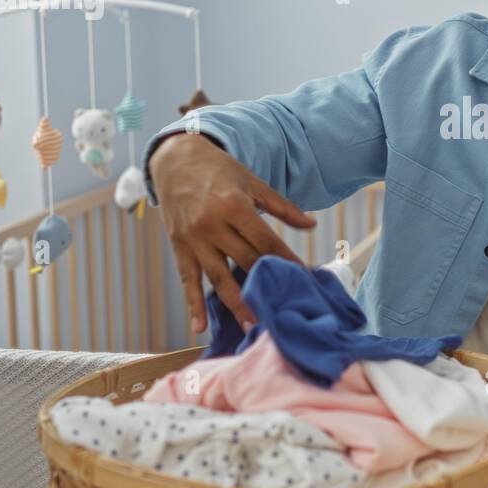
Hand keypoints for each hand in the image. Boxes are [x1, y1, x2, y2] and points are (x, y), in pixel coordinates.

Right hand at [149, 132, 315, 332]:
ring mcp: (194, 239)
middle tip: (284, 312)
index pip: (267, 241)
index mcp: (234, 205)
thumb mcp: (252, 182)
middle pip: (246, 262)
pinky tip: (200, 327)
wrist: (175, 160)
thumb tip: (312, 224)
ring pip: (219, 278)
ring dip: (236, 305)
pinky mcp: (179, 248)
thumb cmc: (220, 171)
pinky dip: (193, 305)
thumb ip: (282, 207)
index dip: (287, 261)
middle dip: (266, 287)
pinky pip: (187, 281)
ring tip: (253, 327)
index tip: (305, 279)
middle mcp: (213, 225)